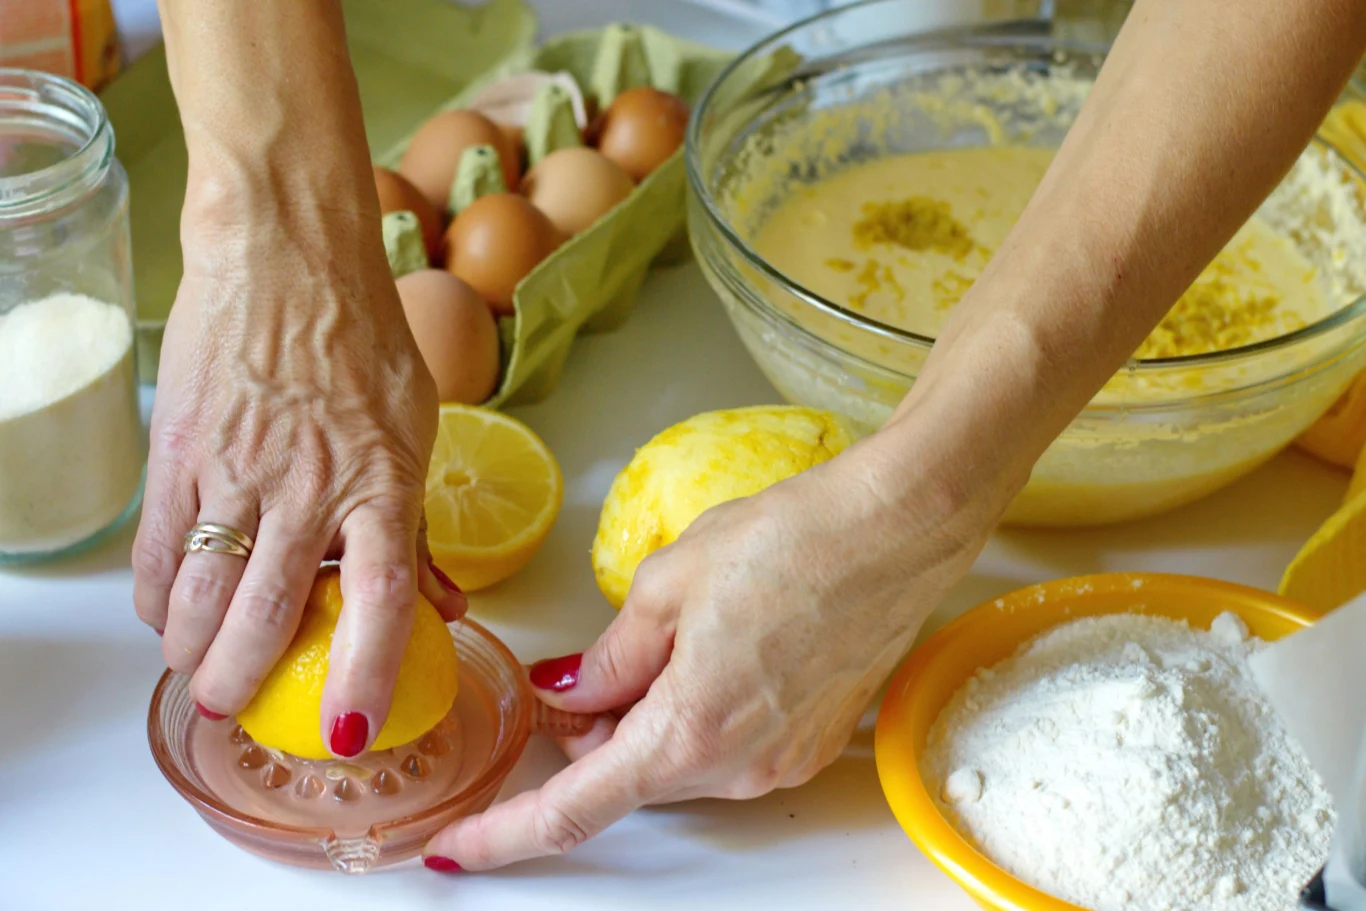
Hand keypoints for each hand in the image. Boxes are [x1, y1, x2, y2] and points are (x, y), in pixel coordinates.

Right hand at [131, 201, 464, 755]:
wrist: (285, 254)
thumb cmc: (361, 335)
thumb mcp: (414, 427)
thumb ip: (416, 522)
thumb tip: (441, 603)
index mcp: (382, 481)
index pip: (381, 600)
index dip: (367, 674)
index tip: (350, 728)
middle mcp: (310, 485)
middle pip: (268, 612)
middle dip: (242, 677)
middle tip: (235, 705)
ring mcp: (238, 468)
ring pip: (199, 588)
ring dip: (189, 645)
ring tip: (192, 667)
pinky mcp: (182, 449)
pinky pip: (158, 543)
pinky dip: (153, 591)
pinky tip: (160, 611)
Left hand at [421, 436, 996, 868]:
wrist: (897, 530)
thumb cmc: (791, 541)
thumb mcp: (668, 584)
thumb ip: (608, 657)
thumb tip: (571, 694)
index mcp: (688, 731)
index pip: (574, 807)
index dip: (505, 834)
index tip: (458, 849)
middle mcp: (737, 768)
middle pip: (628, 777)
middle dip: (590, 735)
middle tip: (584, 666)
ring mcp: (780, 762)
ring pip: (677, 761)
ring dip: (647, 718)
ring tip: (672, 632)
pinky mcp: (811, 744)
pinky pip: (726, 749)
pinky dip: (696, 716)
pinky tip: (716, 646)